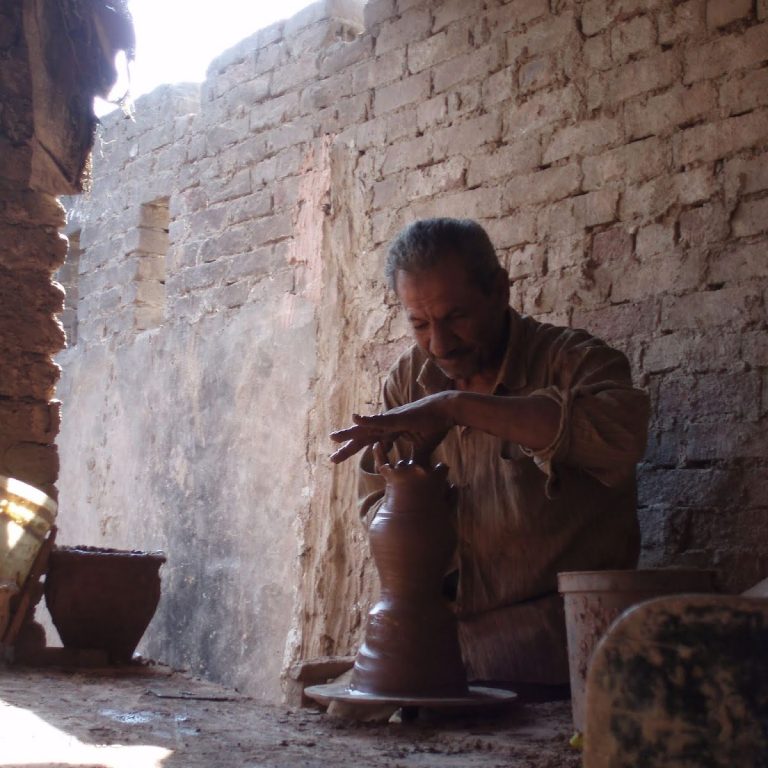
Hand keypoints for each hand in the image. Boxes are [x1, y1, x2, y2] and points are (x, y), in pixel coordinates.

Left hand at [329, 392, 455, 464]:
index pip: (370, 444)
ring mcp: (391, 420)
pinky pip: (380, 420)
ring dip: (350, 433)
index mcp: (391, 432)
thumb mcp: (422, 449)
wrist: (446, 412)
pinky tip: (355, 418)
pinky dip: (368, 419)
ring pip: (367, 428)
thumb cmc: (435, 426)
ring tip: (334, 438)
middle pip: (364, 438)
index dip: (357, 451)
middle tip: (333, 458)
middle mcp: (387, 425)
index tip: (344, 459)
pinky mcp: (397, 417)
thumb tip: (413, 473)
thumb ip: (414, 460)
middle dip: (348, 447)